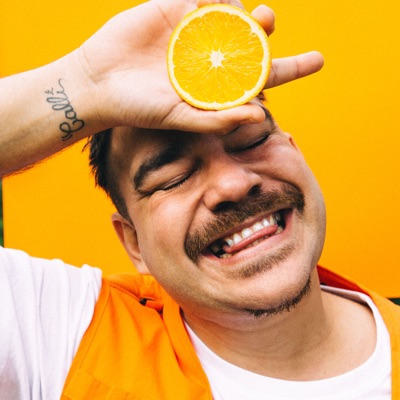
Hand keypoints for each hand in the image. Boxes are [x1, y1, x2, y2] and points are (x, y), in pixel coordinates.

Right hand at [79, 0, 322, 133]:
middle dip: (266, 30)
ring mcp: (194, 32)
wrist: (99, 82)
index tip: (317, 60)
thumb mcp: (180, 118)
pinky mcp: (174, 9)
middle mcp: (210, 59)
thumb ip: (217, 120)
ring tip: (249, 14)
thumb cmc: (139, 108)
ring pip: (233, 14)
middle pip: (252, 41)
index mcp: (217, 87)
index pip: (261, 77)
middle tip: (267, 21)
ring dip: (246, 10)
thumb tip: (260, 115)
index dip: (290, 68)